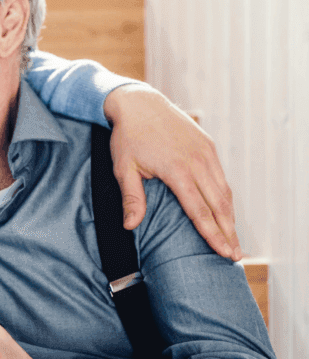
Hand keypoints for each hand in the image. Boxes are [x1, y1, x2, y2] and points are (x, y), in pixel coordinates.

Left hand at [103, 83, 239, 259]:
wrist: (140, 103)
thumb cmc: (128, 137)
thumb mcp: (123, 167)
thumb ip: (131, 198)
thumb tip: (130, 226)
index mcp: (177, 170)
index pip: (200, 210)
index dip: (213, 234)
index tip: (224, 253)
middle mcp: (197, 162)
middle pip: (219, 205)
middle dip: (228, 232)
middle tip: (236, 256)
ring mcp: (206, 152)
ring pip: (224, 191)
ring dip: (230, 216)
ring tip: (234, 238)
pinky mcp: (208, 146)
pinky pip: (221, 176)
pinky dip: (226, 196)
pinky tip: (226, 211)